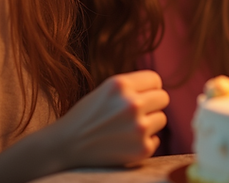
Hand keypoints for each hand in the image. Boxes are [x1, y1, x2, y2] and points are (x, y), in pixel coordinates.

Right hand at [49, 70, 168, 168]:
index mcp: (121, 84)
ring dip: (148, 123)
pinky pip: (156, 139)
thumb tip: (161, 88)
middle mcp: (132, 104)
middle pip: (163, 98)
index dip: (148, 88)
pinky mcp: (142, 148)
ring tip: (125, 129)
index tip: (139, 96)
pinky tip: (123, 143)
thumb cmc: (88, 116)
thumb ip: (133, 86)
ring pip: (161, 119)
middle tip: (133, 114)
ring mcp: (139, 127)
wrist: (65, 146)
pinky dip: (143, 142)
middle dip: (151, 104)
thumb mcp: (107, 90)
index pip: (155, 80)